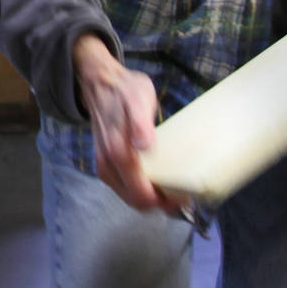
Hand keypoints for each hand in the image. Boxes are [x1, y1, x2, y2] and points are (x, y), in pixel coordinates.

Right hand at [72, 33, 187, 215]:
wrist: (100, 83)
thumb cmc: (124, 91)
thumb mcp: (138, 100)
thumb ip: (141, 124)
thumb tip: (145, 147)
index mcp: (118, 155)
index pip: (142, 196)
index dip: (165, 203)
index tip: (186, 197)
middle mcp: (108, 167)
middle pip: (137, 202)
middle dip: (162, 204)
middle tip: (185, 195)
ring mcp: (106, 167)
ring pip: (131, 197)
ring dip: (154, 198)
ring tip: (176, 188)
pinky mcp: (108, 164)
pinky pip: (127, 187)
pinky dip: (144, 189)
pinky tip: (159, 180)